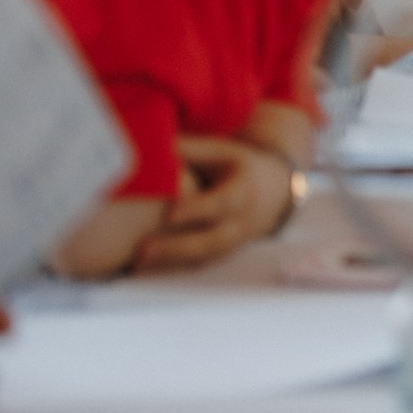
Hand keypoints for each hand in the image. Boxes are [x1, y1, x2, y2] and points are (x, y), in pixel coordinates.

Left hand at [132, 137, 294, 272]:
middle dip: (177, 247)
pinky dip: (172, 269)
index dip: (198, 209)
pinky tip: (145, 270)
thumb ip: (189, 149)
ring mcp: (232, 242)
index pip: (222, 202)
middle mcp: (241, 221)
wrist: (275, 190)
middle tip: (143, 251)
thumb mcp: (222, 151)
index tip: (170, 214)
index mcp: (243, 190)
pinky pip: (197, 265)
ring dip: (170, 263)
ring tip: (138, 266)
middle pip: (211, 239)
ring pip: (203, 257)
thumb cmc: (237, 165)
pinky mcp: (222, 254)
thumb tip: (150, 142)